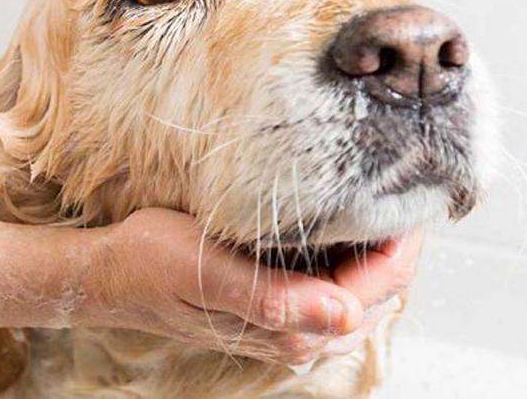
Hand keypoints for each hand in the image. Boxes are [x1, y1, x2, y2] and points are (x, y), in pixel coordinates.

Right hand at [78, 209, 419, 365]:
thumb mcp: (208, 270)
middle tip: (409, 190)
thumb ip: (277, 298)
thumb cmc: (151, 263)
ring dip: (376, 254)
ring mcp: (284, 326)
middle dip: (397, 247)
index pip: (375, 288)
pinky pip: (333, 289)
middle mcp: (294, 335)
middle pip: (377, 294)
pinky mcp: (273, 311)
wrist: (110, 274)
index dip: (401, 243)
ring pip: (359, 293)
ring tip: (385, 203)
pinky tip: (344, 227)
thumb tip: (346, 316)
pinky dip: (350, 260)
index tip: (416, 196)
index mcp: (286, 328)